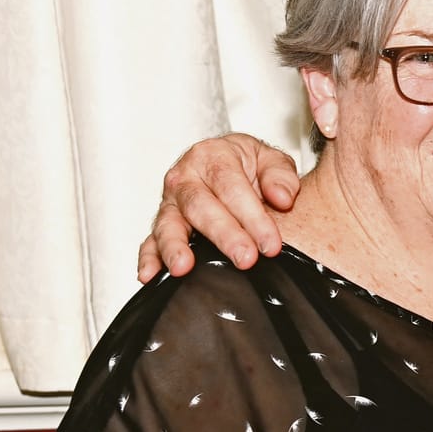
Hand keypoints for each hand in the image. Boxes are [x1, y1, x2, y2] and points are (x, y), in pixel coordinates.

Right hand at [138, 134, 300, 280]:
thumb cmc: (249, 165)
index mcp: (213, 156)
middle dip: (224, 235)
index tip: (270, 244)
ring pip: (169, 224)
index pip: (231, 187)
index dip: (252, 217)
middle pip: (201, 207)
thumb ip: (280, 175)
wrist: (231, 165)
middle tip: (245, 259)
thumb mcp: (271, 160)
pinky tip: (151, 275)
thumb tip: (282, 197)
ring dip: (175, 247)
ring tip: (183, 267)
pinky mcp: (161, 225)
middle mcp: (185, 178)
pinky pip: (150, 242)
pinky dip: (149, 259)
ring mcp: (170, 203)